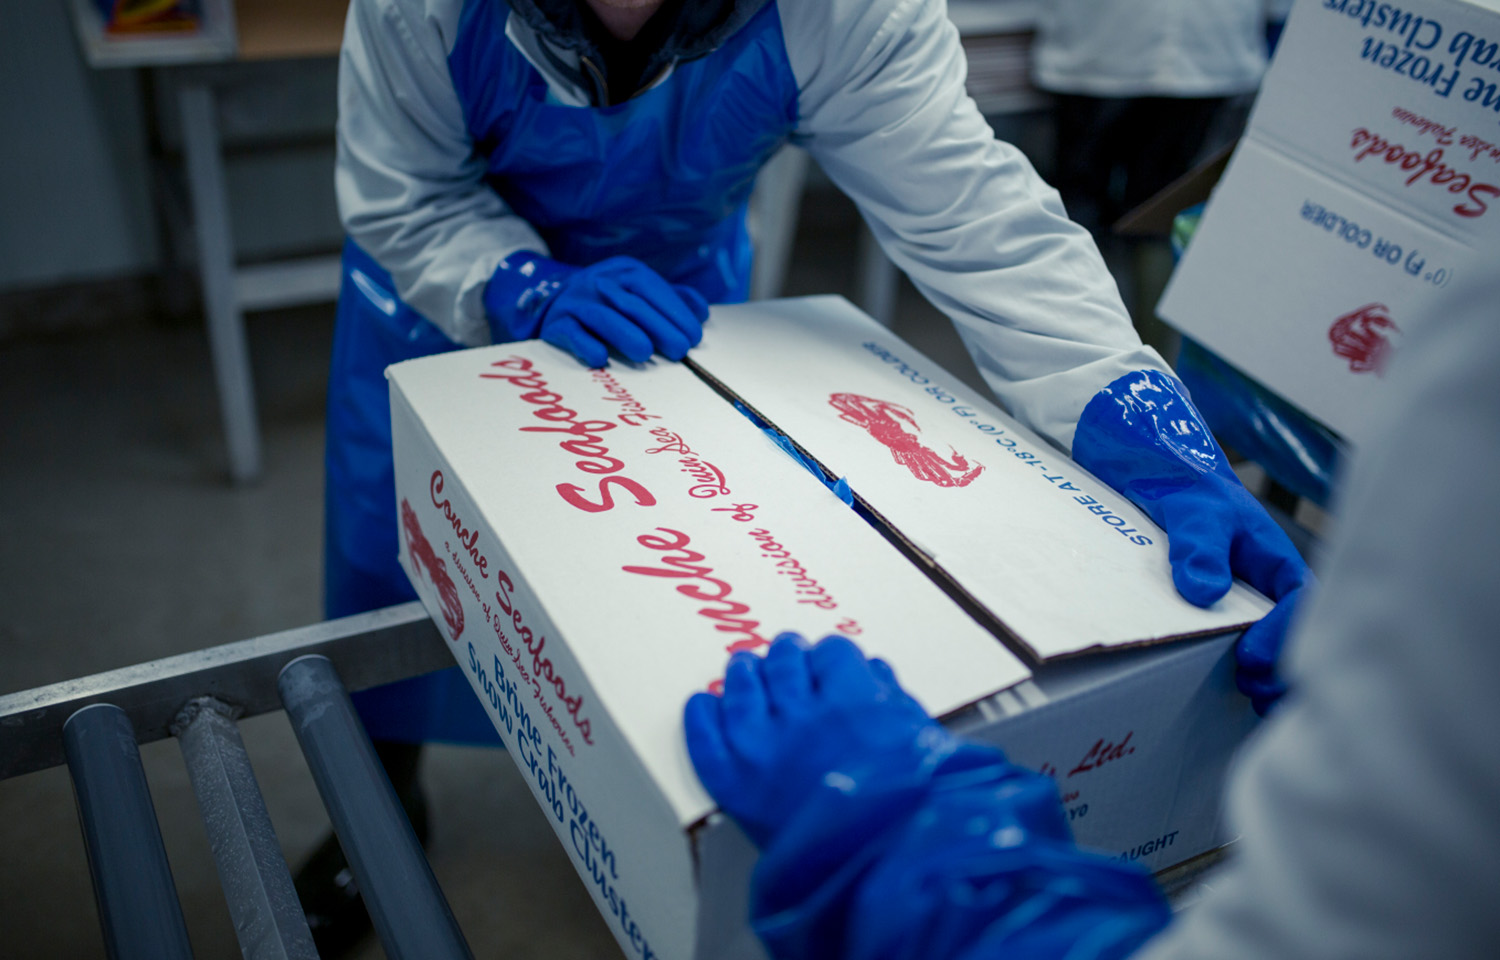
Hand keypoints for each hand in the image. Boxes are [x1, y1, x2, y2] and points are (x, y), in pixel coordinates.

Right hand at [484, 253, 708, 366]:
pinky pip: (570, 333)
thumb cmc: (611, 303)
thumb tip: (701, 312)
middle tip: (679, 351)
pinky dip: (585, 345)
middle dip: (659, 327)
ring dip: (625, 335)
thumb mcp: (639, 293)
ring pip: (601, 316)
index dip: (674, 312)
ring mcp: (575, 302)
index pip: (651, 288)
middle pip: (631, 303)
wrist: (556, 303)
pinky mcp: (555, 324)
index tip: (693, 338)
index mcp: (623, 271)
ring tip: (645, 354)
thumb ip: (671, 299)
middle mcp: (599, 282)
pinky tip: (601, 358)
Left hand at [684, 633, 951, 848]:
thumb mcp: (920, 745)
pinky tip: (705, 705)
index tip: (831, 664)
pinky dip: (702, 714)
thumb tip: (874, 673)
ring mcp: (762, 747)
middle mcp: (803, 716)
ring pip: (741, 684)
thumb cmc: (908, 814)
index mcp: (854, 701)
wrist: (876, 872)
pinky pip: (704, 734)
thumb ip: (894, 701)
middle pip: (784, 658)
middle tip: (789, 657)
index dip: (832, 656)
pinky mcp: (733, 782)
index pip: (833, 651)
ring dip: (745, 672)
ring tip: (745, 670)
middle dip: (789, 655)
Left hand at [1073, 369, 1312, 714]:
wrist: (1146, 467)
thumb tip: (1204, 591)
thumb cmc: (1180, 482)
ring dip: (1272, 674)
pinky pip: (1238, 642)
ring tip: (1251, 697)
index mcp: (1275, 559)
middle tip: (1256, 692)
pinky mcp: (1219, 608)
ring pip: (1274, 644)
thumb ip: (1197, 546)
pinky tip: (1233, 689)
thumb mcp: (1190, 509)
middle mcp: (1267, 584)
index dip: (1284, 636)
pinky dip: (1243, 667)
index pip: (1302, 604)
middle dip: (1286, 668)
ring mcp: (1244, 598)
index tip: (1252, 659)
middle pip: (1296, 635)